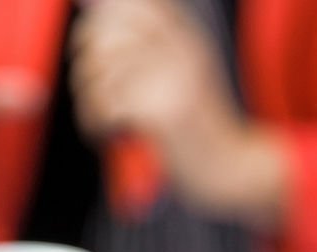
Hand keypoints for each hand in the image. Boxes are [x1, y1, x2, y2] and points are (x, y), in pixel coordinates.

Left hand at [71, 0, 287, 227]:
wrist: (231, 169)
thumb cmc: (200, 133)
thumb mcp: (186, 81)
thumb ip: (154, 55)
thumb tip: (97, 21)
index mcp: (188, 40)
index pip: (137, 6)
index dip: (101, 19)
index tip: (84, 46)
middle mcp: (182, 51)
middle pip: (111, 35)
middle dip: (85, 63)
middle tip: (85, 90)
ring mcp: (174, 79)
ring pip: (103, 72)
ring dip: (86, 99)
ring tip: (95, 119)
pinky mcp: (163, 111)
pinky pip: (108, 105)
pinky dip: (94, 122)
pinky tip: (102, 135)